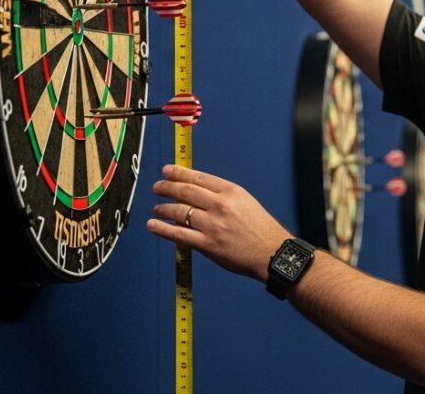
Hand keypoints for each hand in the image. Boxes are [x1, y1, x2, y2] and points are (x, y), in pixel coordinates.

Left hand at [148, 164, 286, 281]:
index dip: (179, 173)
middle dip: (166, 187)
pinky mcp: (207, 244)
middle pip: (185, 191)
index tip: (167, 171)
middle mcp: (220, 205)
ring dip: (162, 208)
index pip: (198, 177)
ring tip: (156, 208)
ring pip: (179, 211)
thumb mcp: (246, 201)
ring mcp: (212, 225)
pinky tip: (153, 225)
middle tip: (157, 187)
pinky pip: (178, 233)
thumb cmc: (261, 228)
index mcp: (231, 191)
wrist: (271, 252)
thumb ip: (223, 196)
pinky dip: (162, 228)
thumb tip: (196, 193)